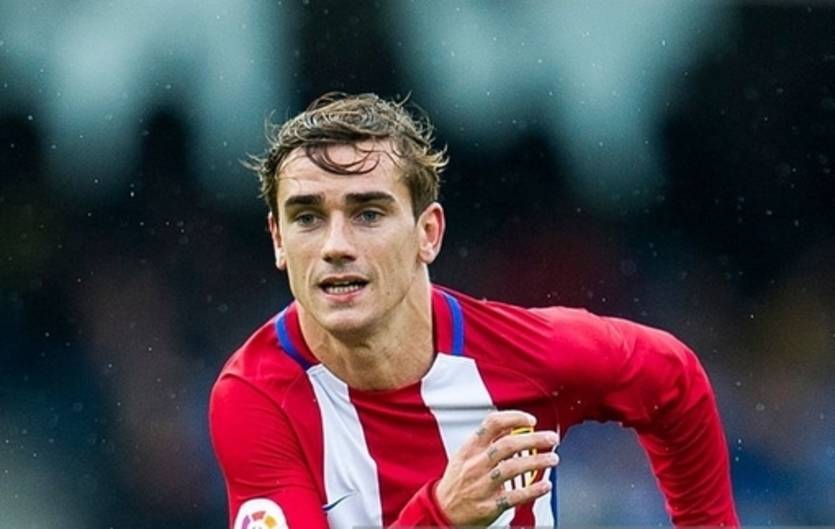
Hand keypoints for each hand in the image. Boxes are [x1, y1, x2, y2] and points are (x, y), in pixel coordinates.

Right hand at [434, 411, 559, 526]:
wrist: (443, 510)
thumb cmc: (457, 480)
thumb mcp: (465, 455)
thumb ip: (487, 440)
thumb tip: (512, 426)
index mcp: (470, 448)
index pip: (492, 424)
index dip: (514, 418)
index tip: (531, 420)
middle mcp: (476, 464)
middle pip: (508, 445)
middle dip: (534, 439)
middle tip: (551, 439)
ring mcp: (482, 485)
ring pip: (513, 468)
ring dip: (537, 461)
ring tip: (552, 458)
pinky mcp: (490, 505)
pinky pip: (515, 496)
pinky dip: (533, 490)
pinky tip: (545, 485)